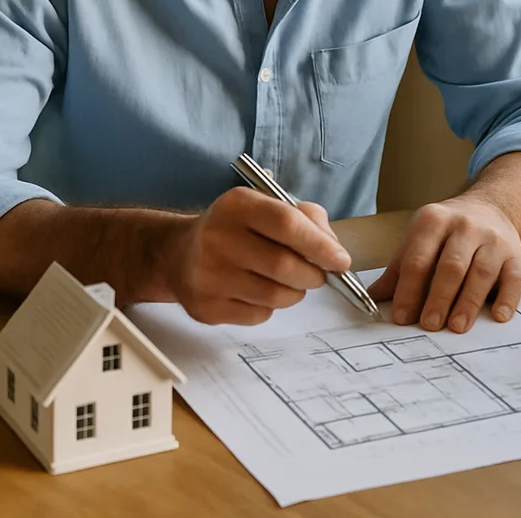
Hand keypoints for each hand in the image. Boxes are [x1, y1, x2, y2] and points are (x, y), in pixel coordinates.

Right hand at [166, 187, 350, 324]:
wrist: (179, 254)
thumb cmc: (238, 227)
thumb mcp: (267, 206)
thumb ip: (306, 218)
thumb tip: (334, 251)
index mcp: (237, 205)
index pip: (287, 224)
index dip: (320, 245)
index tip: (342, 261)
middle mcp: (217, 238)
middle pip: (284, 265)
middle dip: (314, 275)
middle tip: (320, 275)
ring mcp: (207, 276)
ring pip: (275, 295)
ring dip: (296, 292)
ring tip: (292, 281)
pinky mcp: (205, 308)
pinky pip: (258, 315)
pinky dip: (272, 306)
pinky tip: (261, 291)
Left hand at [368, 196, 520, 332]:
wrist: (490, 208)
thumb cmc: (448, 233)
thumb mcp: (419, 240)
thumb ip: (399, 270)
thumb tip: (373, 299)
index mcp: (434, 220)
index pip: (418, 259)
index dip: (409, 290)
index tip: (402, 317)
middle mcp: (465, 225)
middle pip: (451, 266)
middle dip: (438, 298)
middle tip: (429, 325)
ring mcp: (493, 238)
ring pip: (481, 272)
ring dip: (468, 302)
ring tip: (457, 326)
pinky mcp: (516, 253)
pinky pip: (514, 277)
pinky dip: (507, 298)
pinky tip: (497, 316)